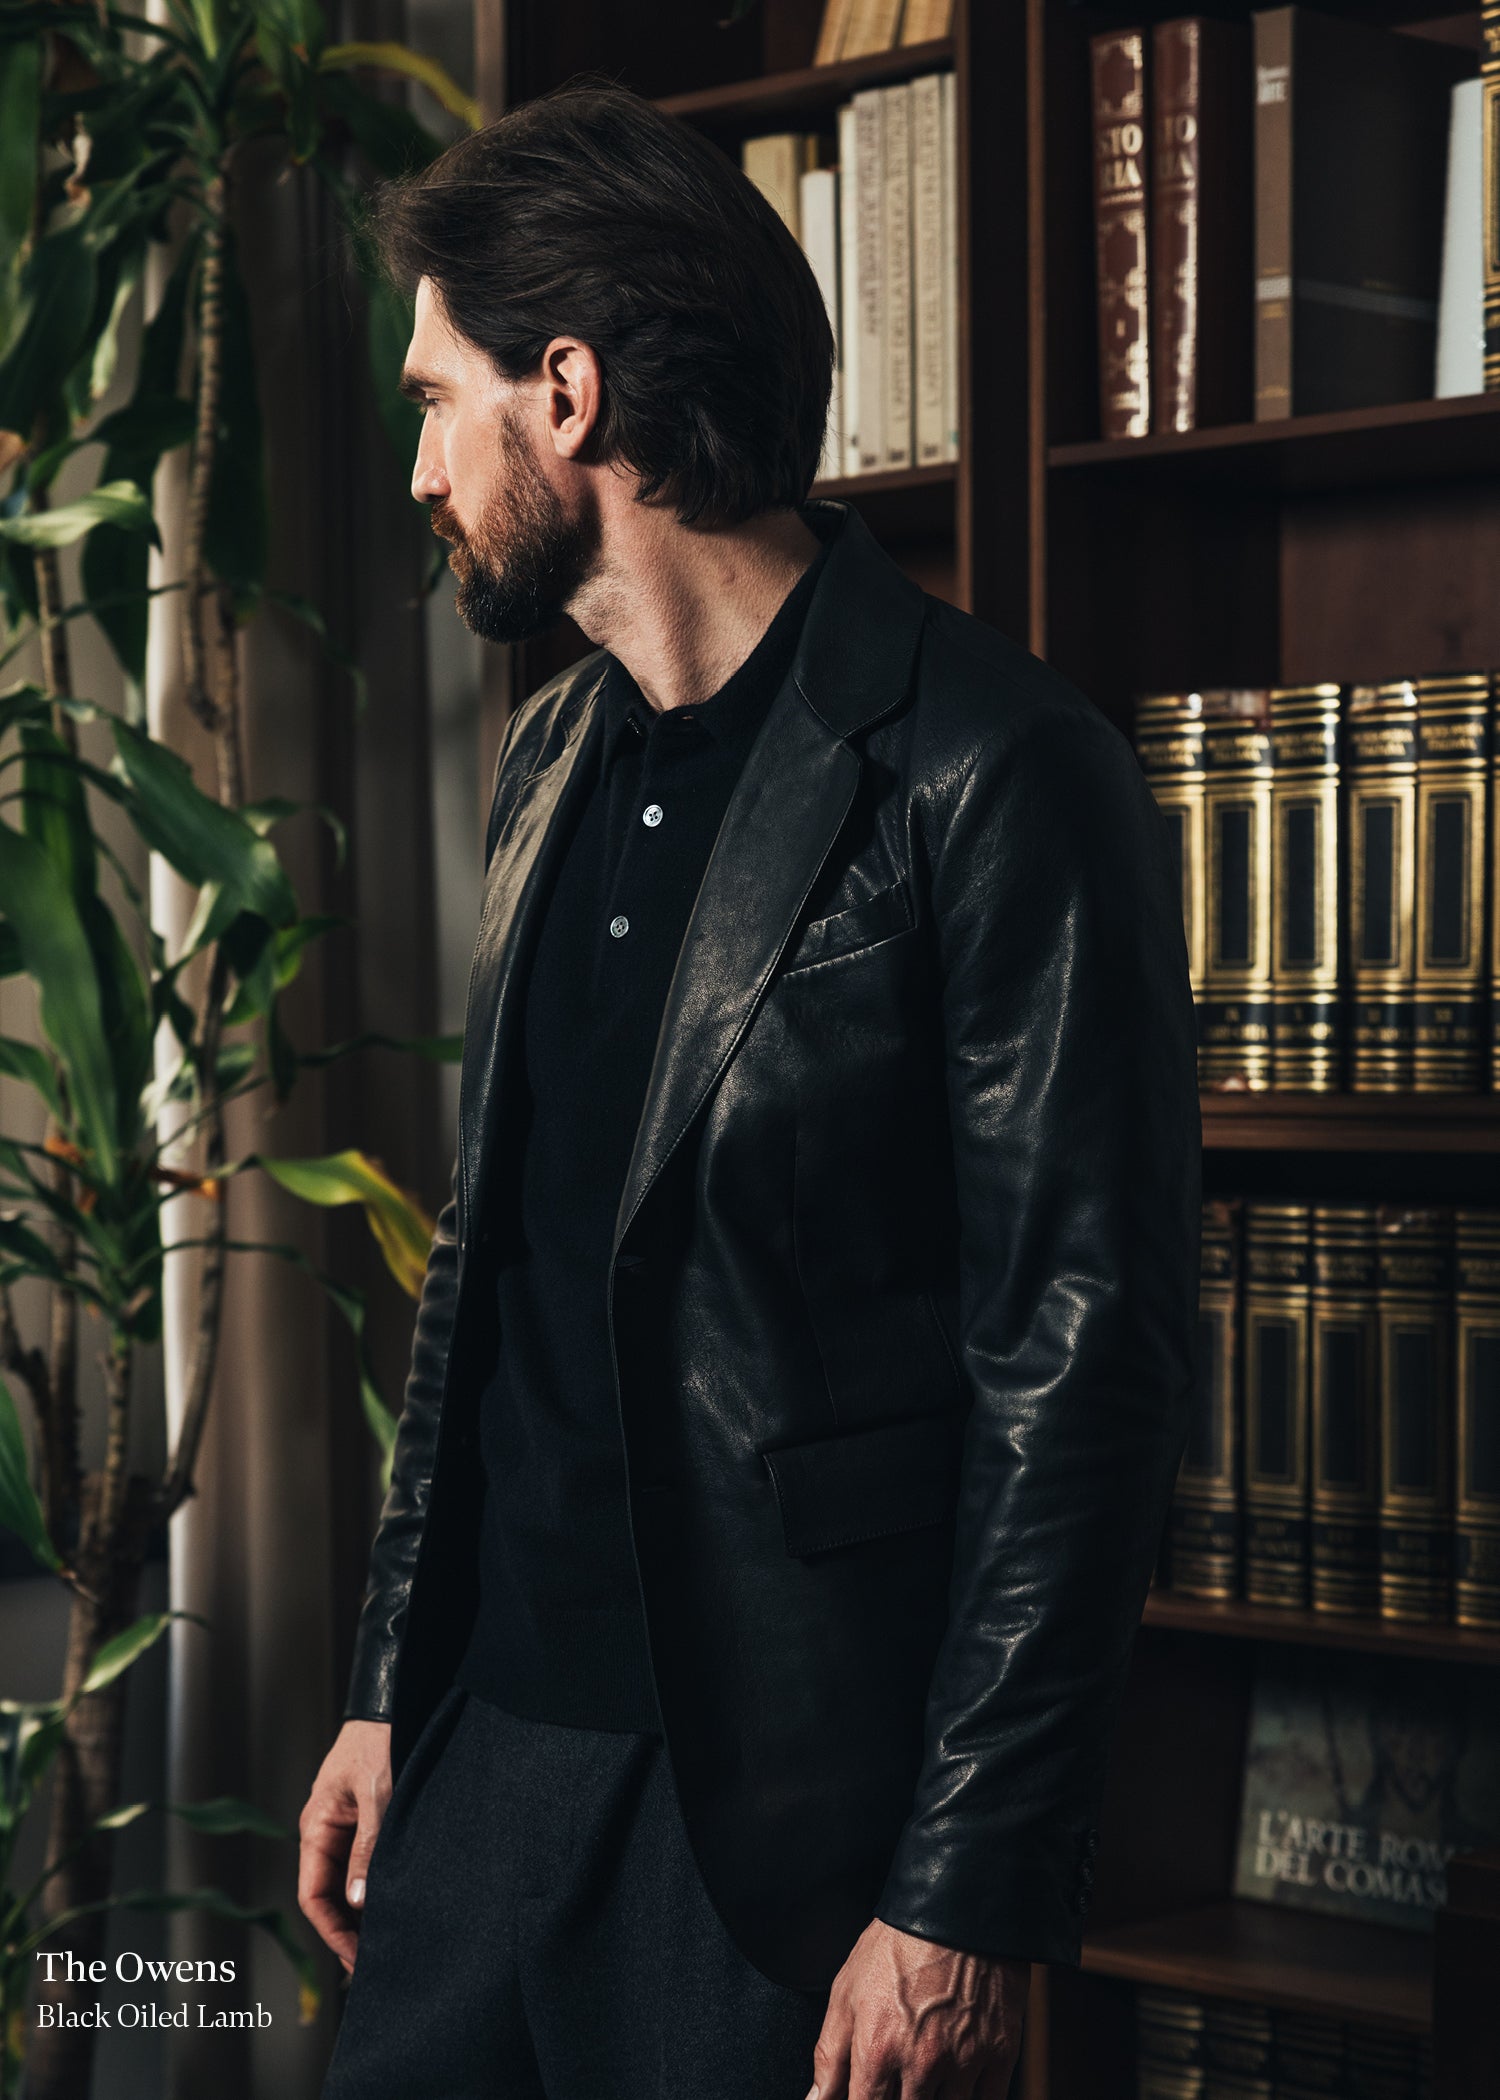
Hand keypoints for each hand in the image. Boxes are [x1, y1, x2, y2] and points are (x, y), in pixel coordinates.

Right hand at [297, 1719, 392, 1974]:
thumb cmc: (379, 1740)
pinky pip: (366, 1865)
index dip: (332, 1930)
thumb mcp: (376, 1795)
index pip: (314, 1895)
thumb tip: (358, 1902)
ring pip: (350, 1883)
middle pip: (330, 1896)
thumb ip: (368, 1846)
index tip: (356, 1958)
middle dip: (348, 1931)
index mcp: (317, 1827)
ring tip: (389, 1943)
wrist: (393, 1703)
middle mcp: (328, 1833)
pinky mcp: (369, 1823)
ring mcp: (347, 1829)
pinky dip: (377, 1889)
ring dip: (365, 1913)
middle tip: (376, 1964)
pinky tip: (396, 1907)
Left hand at [807, 1918, 1029, 2099]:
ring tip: (928, 2072)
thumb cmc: (897, 1945)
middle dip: (900, 2098)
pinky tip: (960, 2079)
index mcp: (877, 2052)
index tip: (872, 2093)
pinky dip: (974, 2097)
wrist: (955, 1907)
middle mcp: (921, 2064)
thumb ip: (829, 2055)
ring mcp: (964, 2061)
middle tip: (901, 2075)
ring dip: (935, 2098)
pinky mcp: (1000, 2052)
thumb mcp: (847, 1992)